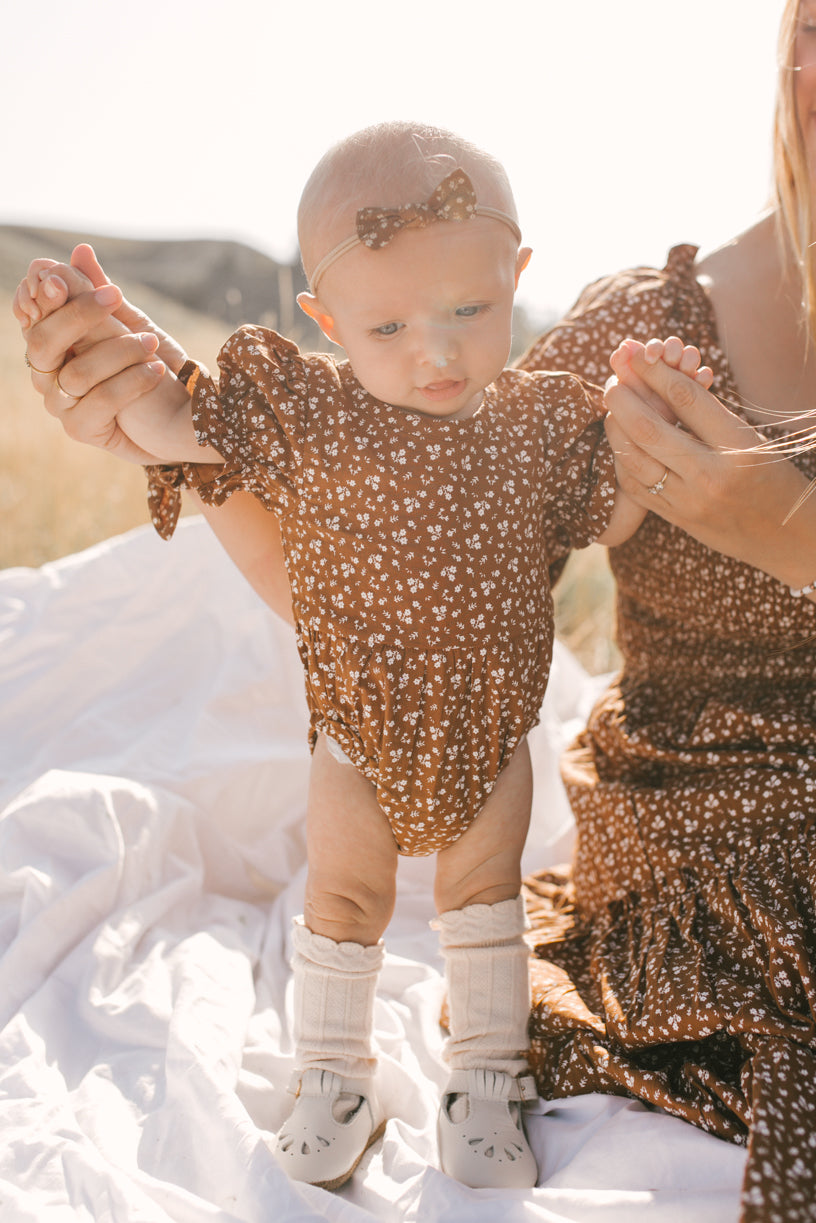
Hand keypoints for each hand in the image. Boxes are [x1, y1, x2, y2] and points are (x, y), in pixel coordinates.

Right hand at [14, 245, 181, 463]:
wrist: (182, 414)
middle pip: (42, 342)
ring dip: (119, 352)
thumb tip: (81, 250)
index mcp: (54, 341)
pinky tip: (155, 371)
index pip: (31, 313)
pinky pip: (100, 401)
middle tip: (115, 295)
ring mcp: (61, 403)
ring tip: (152, 343)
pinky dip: (130, 383)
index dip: (40, 294)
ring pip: (76, 373)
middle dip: (77, 315)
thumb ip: (99, 291)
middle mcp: (48, 373)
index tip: (60, 276)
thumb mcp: (129, 322)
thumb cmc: (152, 363)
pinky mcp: (81, 429)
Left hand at [603, 339, 815, 586]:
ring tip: (613, 408)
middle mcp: (711, 475)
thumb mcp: (749, 438)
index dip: (655, 372)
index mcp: (738, 445)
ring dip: (616, 428)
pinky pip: (635, 487)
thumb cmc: (770, 476)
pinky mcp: (677, 519)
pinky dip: (622, 460)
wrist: (785, 535)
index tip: (638, 354)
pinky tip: (620, 442)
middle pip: (650, 429)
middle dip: (624, 399)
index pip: (687, 399)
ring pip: (634, 459)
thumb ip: (708, 414)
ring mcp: (690, 501)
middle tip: (613, 381)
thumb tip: (662, 378)